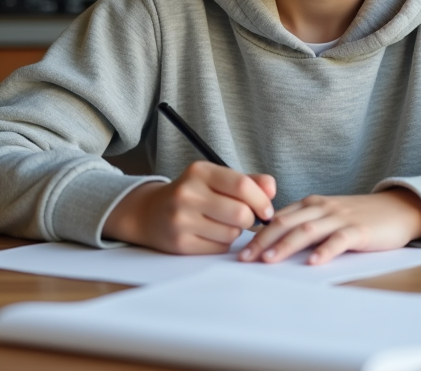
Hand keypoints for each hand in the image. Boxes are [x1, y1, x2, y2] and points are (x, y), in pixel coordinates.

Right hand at [103, 162, 275, 254]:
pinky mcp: (180, 244)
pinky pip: (219, 248)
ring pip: (232, 233)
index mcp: (200, 171)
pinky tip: (210, 234)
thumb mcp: (216, 179)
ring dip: (235, 232)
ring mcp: (181, 219)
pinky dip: (222, 243)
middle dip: (250, 219)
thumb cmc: (191, 194)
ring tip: (222, 223)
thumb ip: (248, 181)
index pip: (242, 186)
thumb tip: (271, 189)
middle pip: (240, 213)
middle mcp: (188, 193)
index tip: (267, 210)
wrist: (149, 212)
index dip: (261, 200)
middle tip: (245, 218)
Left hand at [237, 188, 420, 265]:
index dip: (257, 235)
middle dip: (262, 241)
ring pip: (307, 230)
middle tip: (245, 259)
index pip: (278, 218)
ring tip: (269, 260)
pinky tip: (313, 262)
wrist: (397, 209)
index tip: (240, 251)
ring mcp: (340, 218)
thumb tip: (274, 243)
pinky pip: (339, 240)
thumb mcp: (328, 215)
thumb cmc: (359, 216)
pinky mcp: (359, 230)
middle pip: (286, 223)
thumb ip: (305, 224)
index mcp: (312, 204)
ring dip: (286, 245)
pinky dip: (324, 251)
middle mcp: (322, 207)